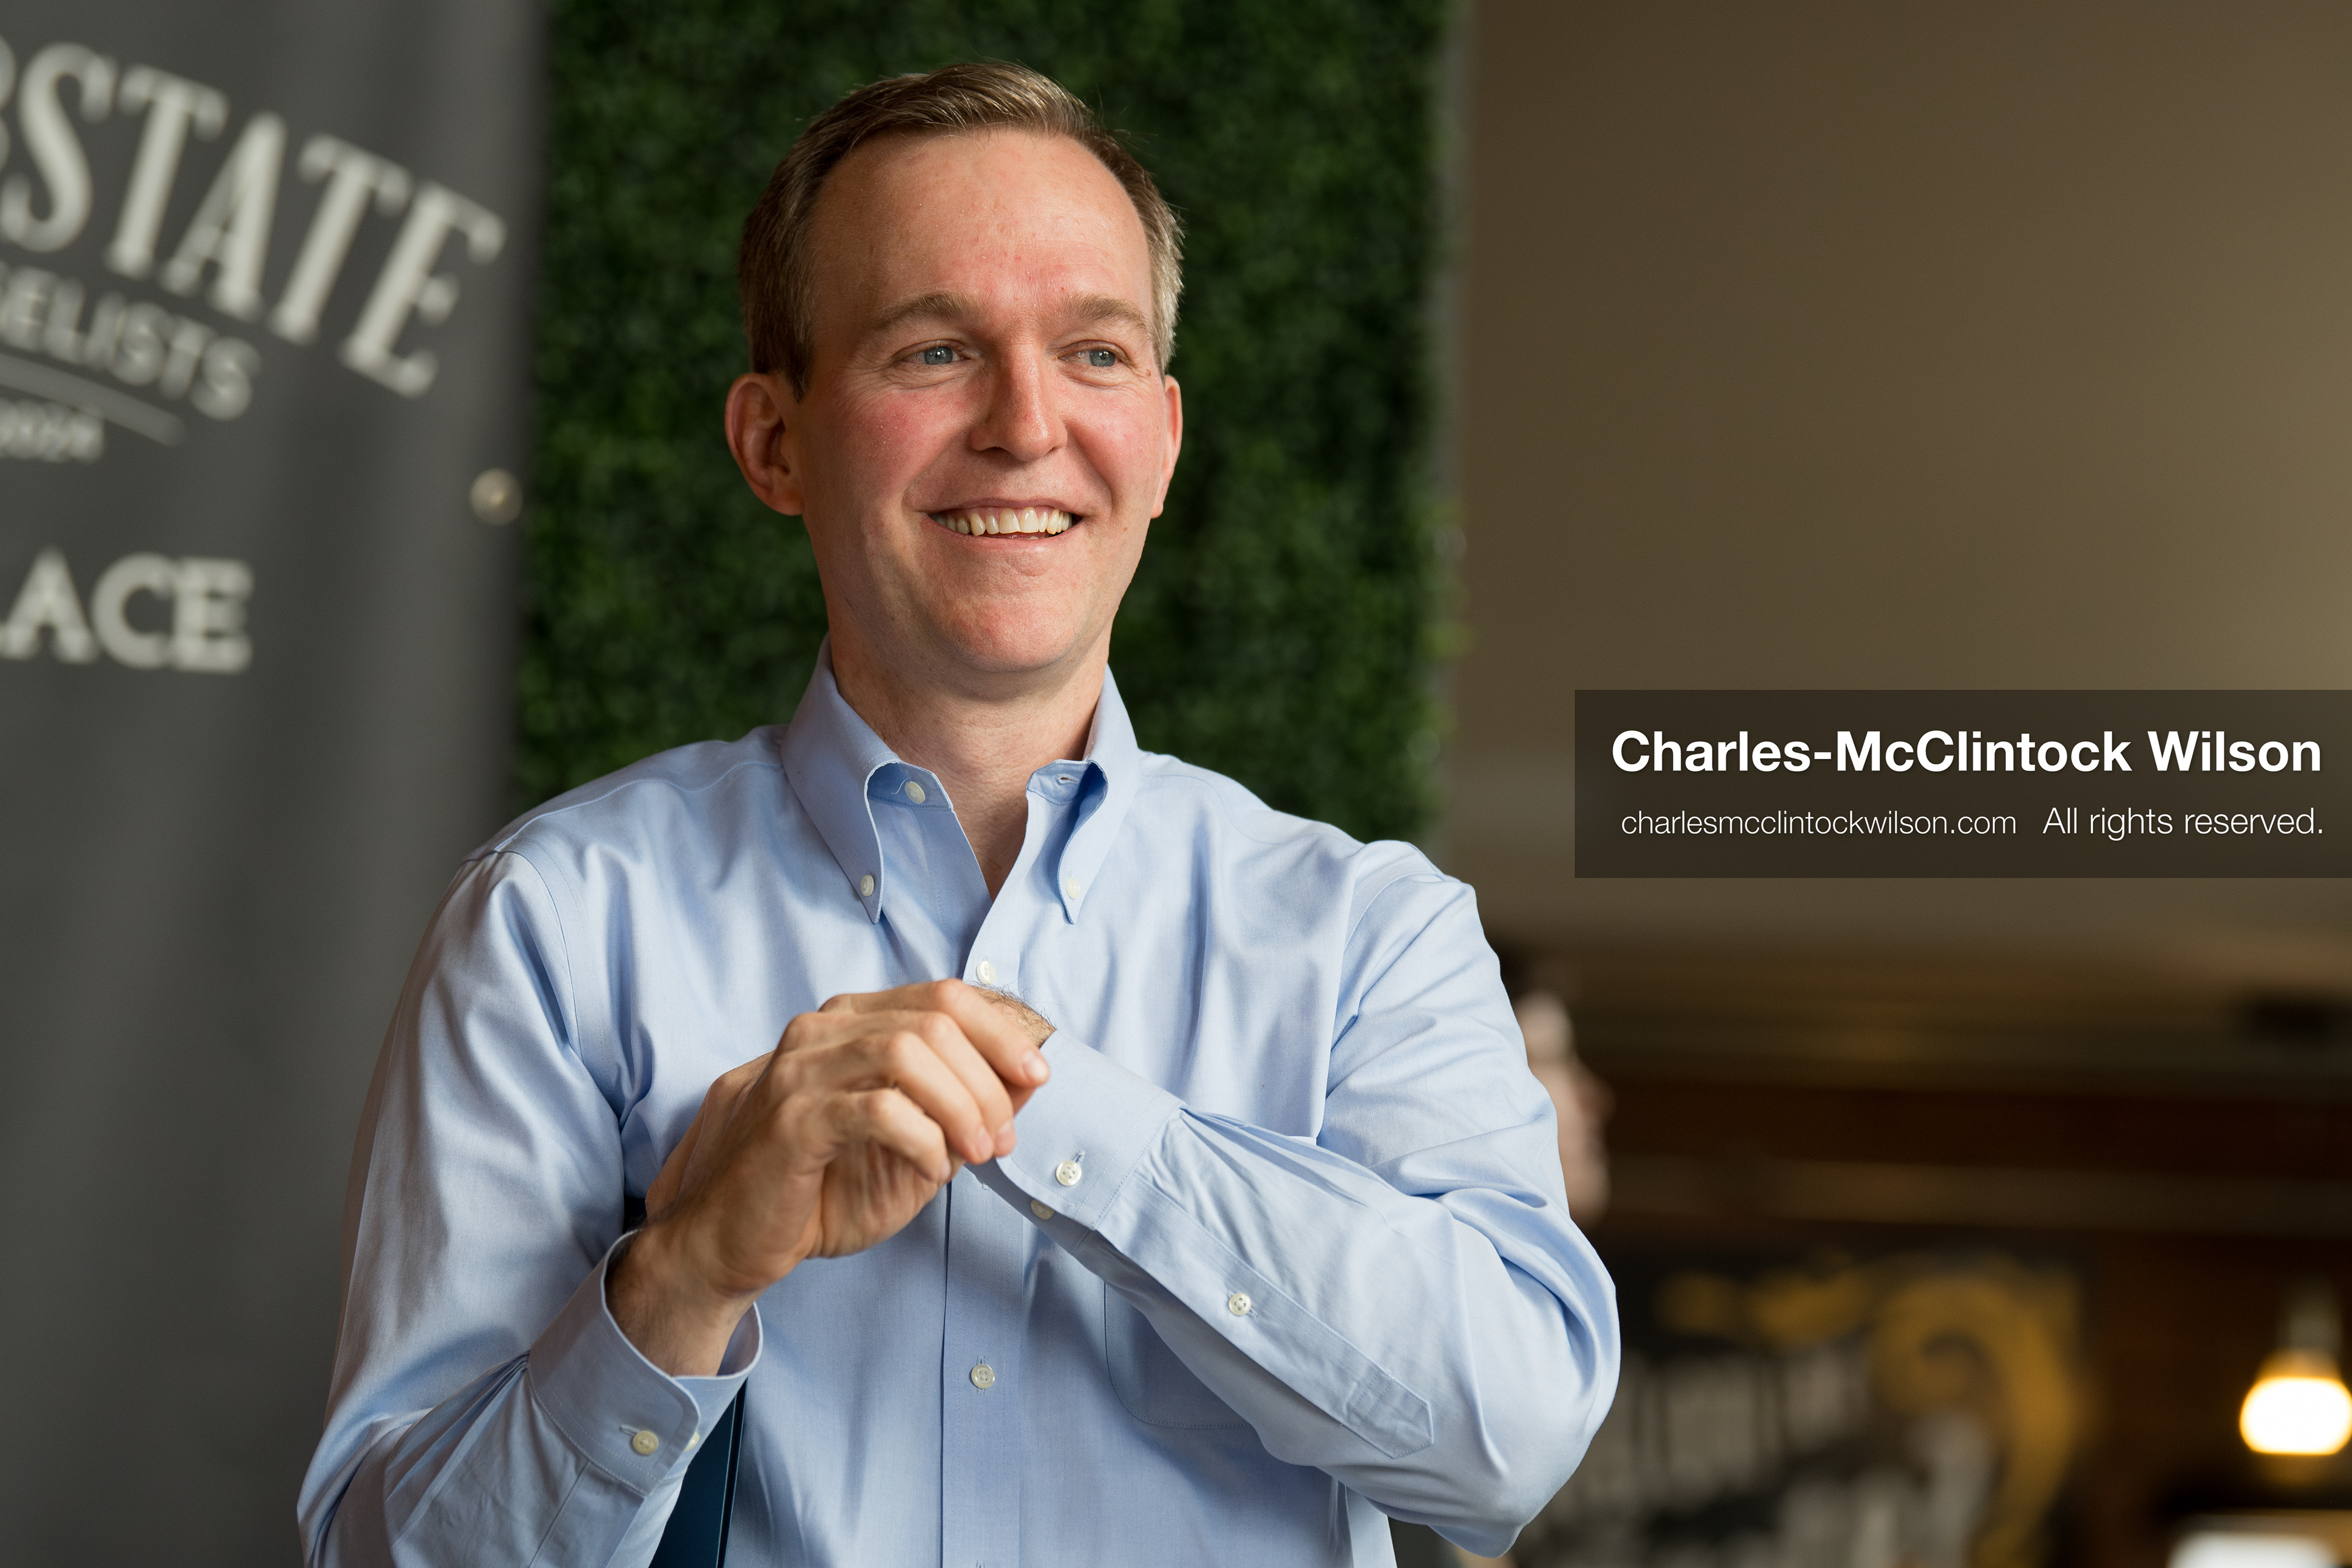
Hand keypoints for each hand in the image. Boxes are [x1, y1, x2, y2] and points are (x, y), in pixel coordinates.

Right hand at [609, 980, 1052, 1373]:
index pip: (942, 995)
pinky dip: (922, 1138)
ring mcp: (800, 1070)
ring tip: (977, 1154)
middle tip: (1001, 1138)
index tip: (1035, 1077)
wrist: (727, 1243)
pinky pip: (878, 1109)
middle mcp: (821, 1031)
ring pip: (908, 1051)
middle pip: (935, 1018)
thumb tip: (1026, 1081)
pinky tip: (932, 1170)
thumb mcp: (910, 1148)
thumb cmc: (818, 1193)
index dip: (1000, 1032)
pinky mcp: (791, 1119)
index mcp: (849, 1024)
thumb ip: (961, 1109)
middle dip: (987, 1077)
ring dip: (961, 1105)